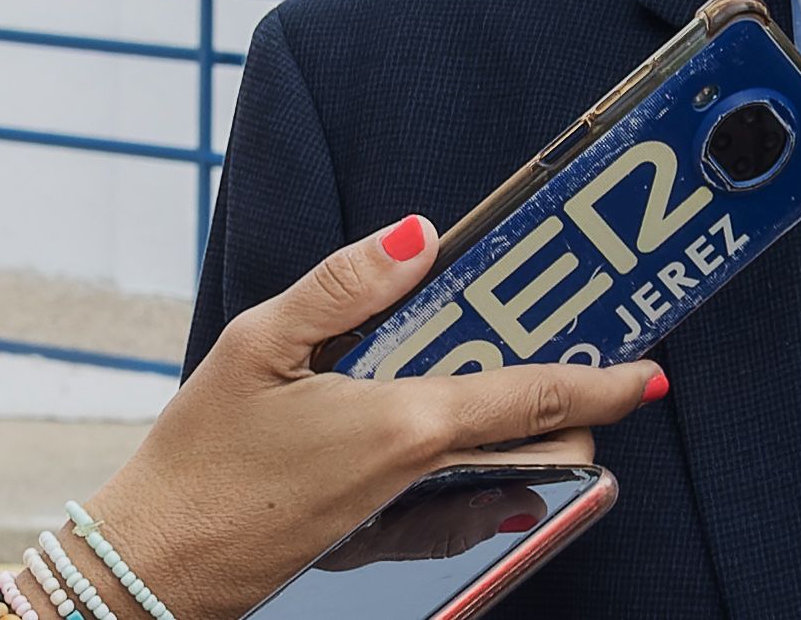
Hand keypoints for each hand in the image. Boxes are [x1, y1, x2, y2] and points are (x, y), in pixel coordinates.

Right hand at [73, 217, 664, 619]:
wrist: (149, 565)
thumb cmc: (198, 458)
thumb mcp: (261, 344)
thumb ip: (347, 284)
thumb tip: (419, 234)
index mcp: (404, 426)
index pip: (532, 400)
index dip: (603, 385)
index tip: (651, 373)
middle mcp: (417, 480)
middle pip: (536, 449)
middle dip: (575, 413)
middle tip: (593, 365)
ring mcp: (397, 523)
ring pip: (501, 484)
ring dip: (531, 448)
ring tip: (537, 399)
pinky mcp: (371, 547)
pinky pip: (451, 520)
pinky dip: (483, 491)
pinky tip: (487, 474)